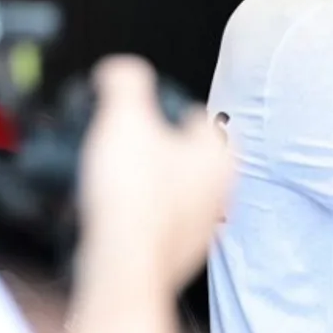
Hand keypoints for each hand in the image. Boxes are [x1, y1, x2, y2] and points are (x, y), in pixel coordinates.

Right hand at [77, 55, 234, 290]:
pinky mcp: (179, 254)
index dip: (160, 106)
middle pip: (183, 155)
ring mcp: (202, 226)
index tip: (135, 110)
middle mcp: (220, 190)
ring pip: (172, 192)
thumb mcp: (123, 116)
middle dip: (152, 149)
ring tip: (112, 181)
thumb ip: (125, 80)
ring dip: (145, 184)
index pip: (192, 114)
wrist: (122, 263)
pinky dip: (138, 217)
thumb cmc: (133, 196)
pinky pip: (158, 225)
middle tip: (120, 147)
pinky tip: (114, 216)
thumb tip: (119, 69)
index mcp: (217, 152)